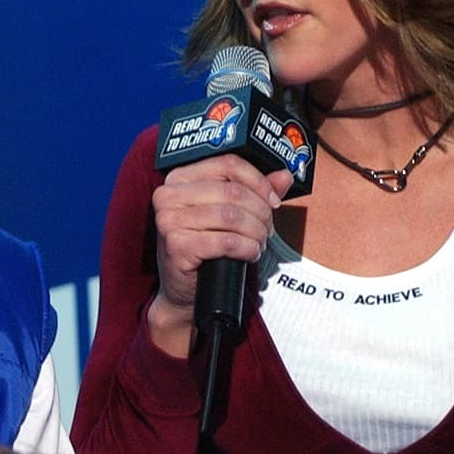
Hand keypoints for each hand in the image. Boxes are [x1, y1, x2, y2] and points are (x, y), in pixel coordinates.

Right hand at [148, 157, 293, 354]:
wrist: (184, 290)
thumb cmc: (205, 248)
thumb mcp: (228, 212)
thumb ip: (255, 191)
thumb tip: (284, 175)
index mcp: (179, 178)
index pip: (227, 163)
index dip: (258, 181)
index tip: (274, 200)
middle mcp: (168, 195)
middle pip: (232, 191)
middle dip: (260, 211)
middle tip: (267, 228)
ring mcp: (169, 220)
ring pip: (232, 216)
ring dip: (255, 232)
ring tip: (259, 242)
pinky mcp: (176, 246)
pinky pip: (226, 241)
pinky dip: (247, 248)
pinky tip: (249, 254)